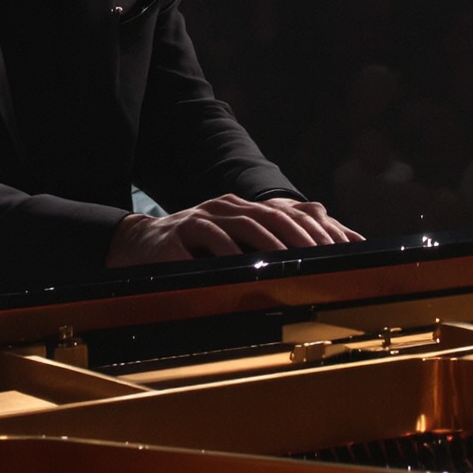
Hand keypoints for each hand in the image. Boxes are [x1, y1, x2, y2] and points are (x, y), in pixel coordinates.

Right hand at [105, 194, 362, 267]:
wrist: (136, 245)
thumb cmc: (190, 249)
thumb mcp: (226, 242)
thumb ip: (259, 246)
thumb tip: (308, 260)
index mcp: (239, 209)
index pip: (284, 214)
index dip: (312, 229)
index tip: (336, 248)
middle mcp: (223, 208)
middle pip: (268, 216)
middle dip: (297, 235)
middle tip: (319, 255)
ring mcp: (200, 218)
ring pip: (241, 225)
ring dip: (267, 244)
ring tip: (286, 260)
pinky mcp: (177, 234)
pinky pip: (204, 241)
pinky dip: (224, 252)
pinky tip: (238, 265)